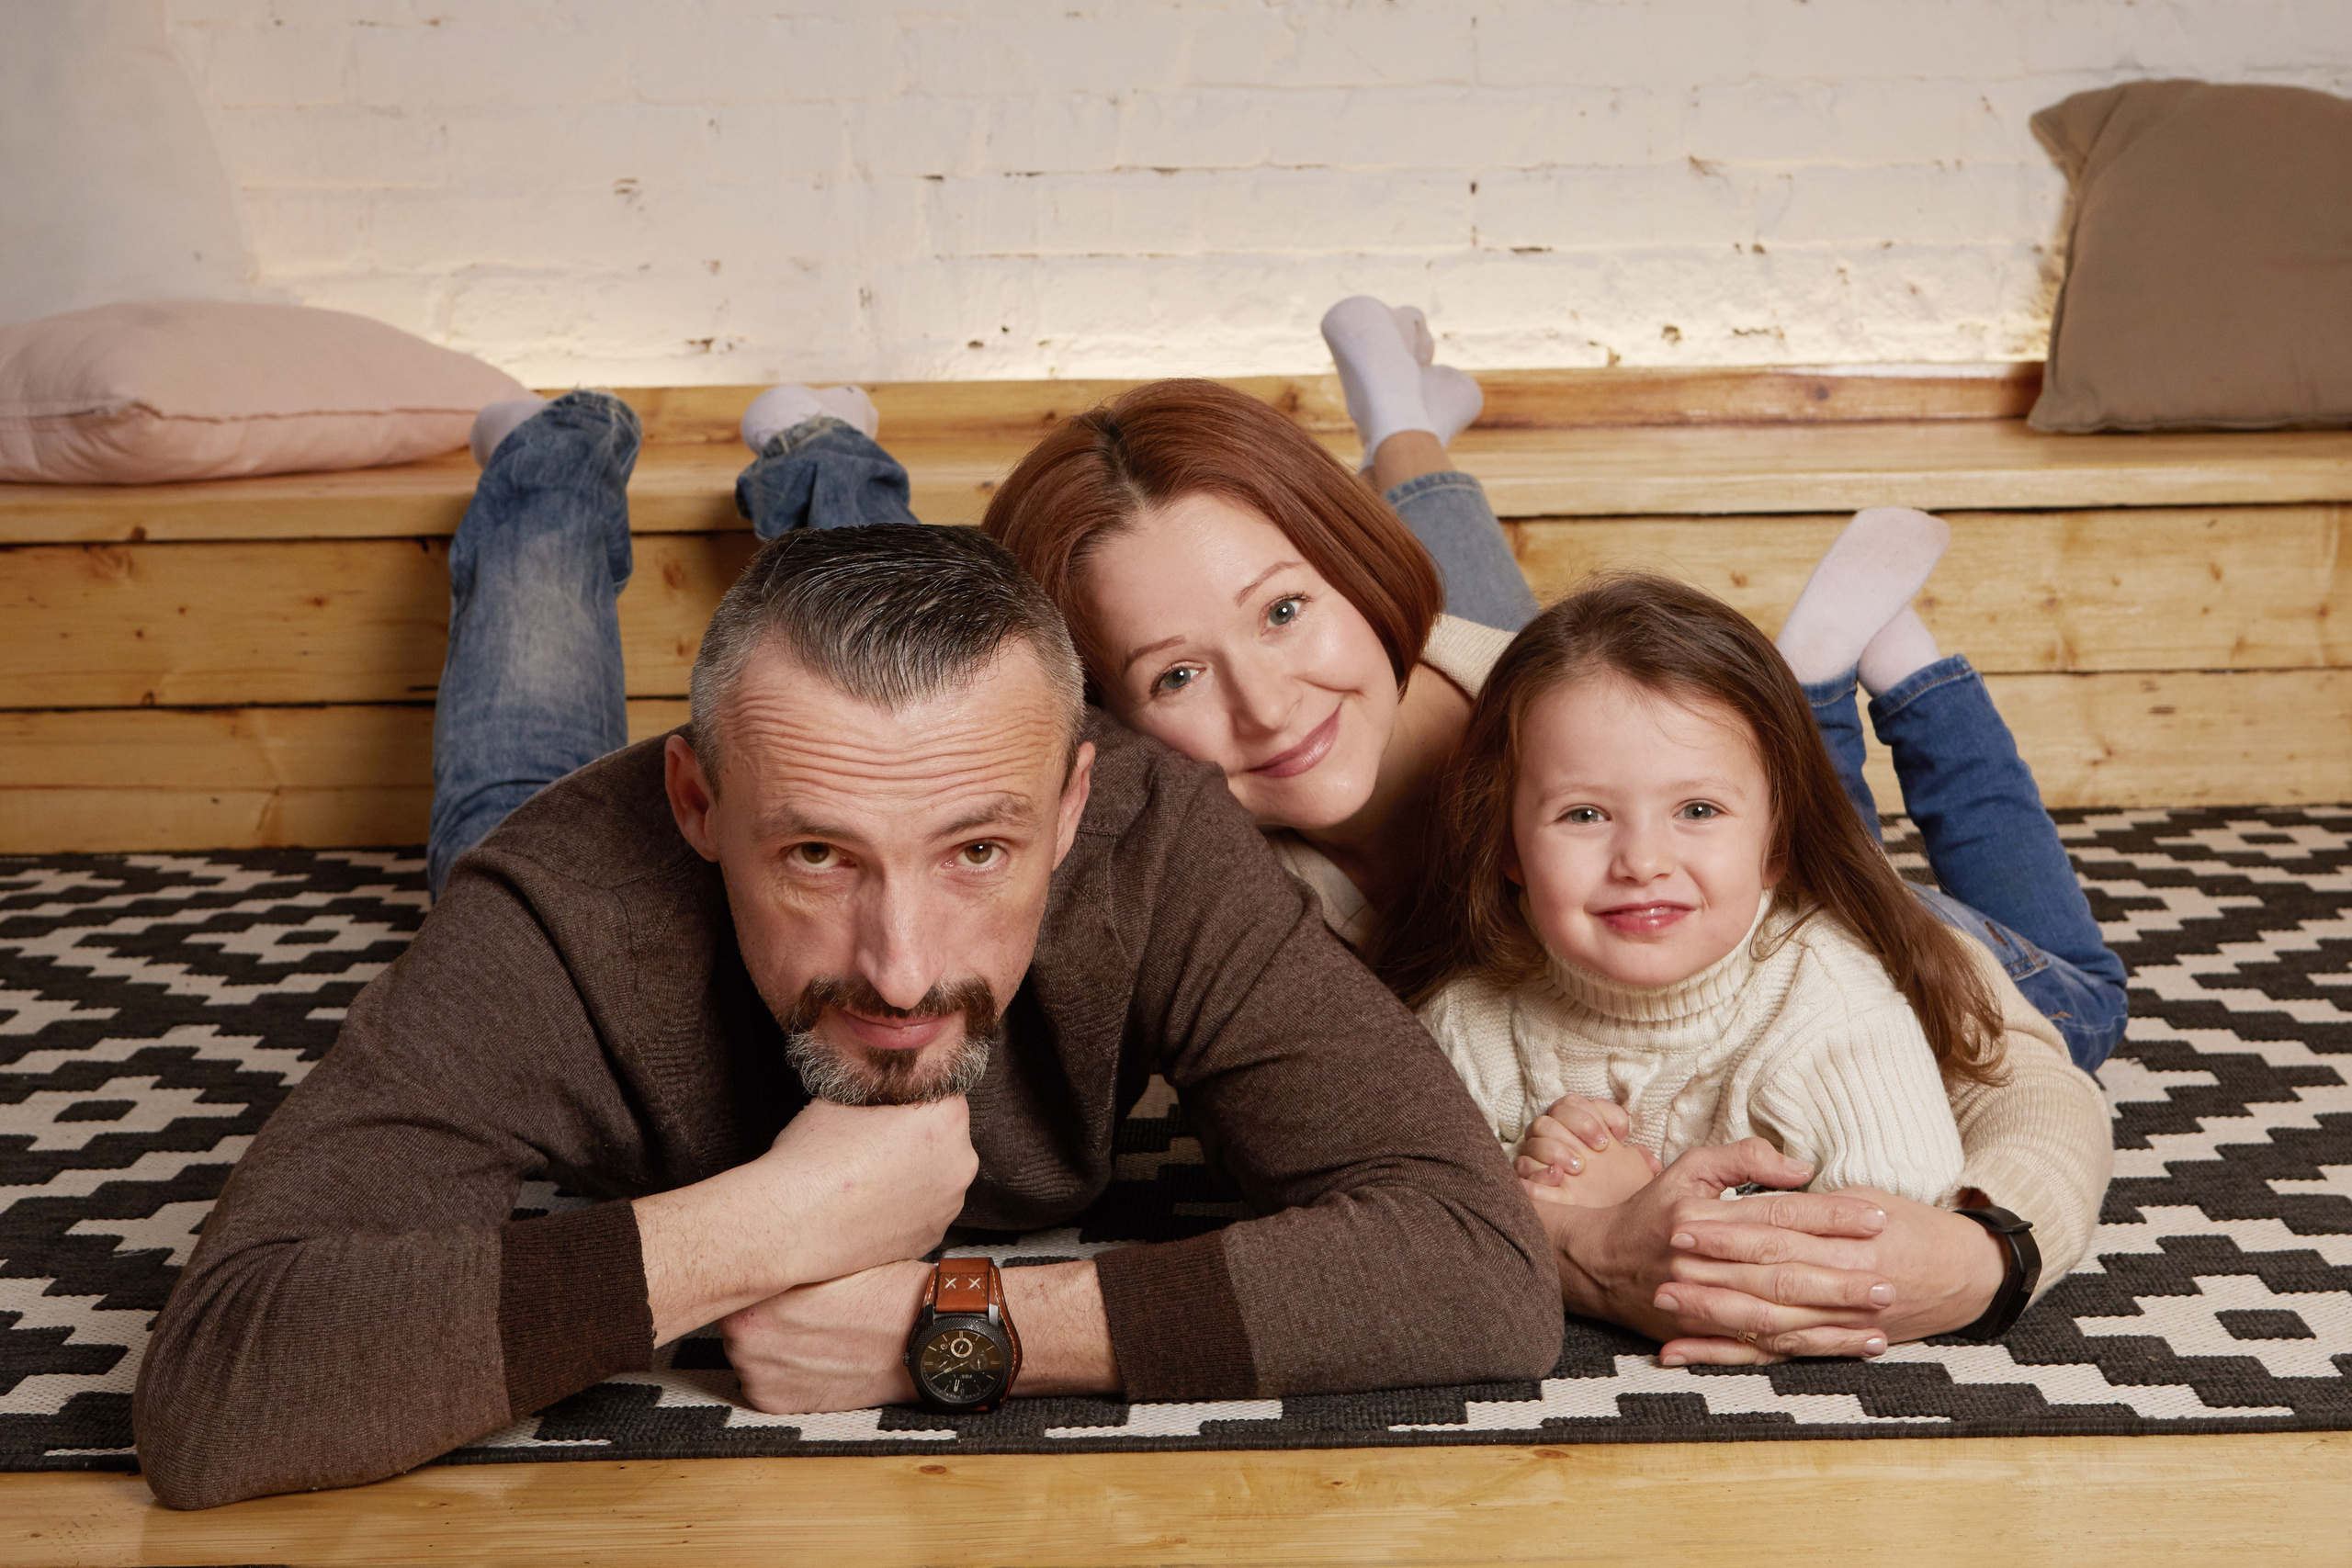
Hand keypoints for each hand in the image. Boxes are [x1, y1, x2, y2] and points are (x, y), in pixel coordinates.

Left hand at [725, 1258, 930, 1413]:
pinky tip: (814, 1349)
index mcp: (753, 1301)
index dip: (757, 1274)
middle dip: (762, 1307)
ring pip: (747, 1347)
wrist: (923, 1338)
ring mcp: (758, 1377)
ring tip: (812, 1324)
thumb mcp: (829, 1252)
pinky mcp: (774, 1402)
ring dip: (769, 1338)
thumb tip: (757, 1249)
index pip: (733, 1280)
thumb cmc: (886, 1290)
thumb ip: (785, 1256)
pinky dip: (781, 1367)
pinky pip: (763, 1377)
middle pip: (736, 1315)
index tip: (776, 1271)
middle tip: (800, 1298)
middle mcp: (745, 1344)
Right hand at [758, 1097, 977, 1285]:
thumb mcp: (845, 1099)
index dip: (913, 1098)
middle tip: (878, 1141)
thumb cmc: (814, 1159)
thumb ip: (879, 1091)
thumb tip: (883, 1088)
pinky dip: (905, 1206)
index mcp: (945, 1120)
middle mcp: (959, 1164)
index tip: (891, 1107)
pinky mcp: (931, 1238)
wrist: (791, 1223)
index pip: (943, 1093)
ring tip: (871, 1176)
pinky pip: (925, 1210)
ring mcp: (948, 1206)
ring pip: (937, 1176)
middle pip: (946, 1137)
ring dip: (914, 1173)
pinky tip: (872, 1203)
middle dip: (919, 1137)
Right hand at [1515, 1096, 1662, 1206]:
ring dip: (1556, 1149)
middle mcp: (1558, 1140)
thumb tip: (1653, 1162)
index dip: (1590, 1116)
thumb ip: (1640, 1159)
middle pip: (1553, 1114)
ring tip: (1577, 1169)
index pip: (1574, 1103)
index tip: (1610, 1141)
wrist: (1607, 1231)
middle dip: (1576, 1127)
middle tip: (1596, 1151)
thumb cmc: (1619, 1197)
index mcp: (1579, 1130)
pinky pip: (1521, 1166)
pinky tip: (1557, 1179)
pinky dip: (1538, 1171)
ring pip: (1534, 1135)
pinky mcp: (1529, 1182)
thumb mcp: (1635, 1175)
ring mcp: (1541, 1160)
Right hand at [1537, 1138, 1896, 1352]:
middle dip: (1838, 1278)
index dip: (1829, 1217)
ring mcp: (1700, 1305)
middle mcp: (1701, 1263)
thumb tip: (1801, 1167)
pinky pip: (1762, 1347)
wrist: (1596, 1265)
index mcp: (1702, 1217)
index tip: (1876, 1218)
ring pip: (1775, 1317)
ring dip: (1829, 1322)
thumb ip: (1743, 1157)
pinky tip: (1844, 1347)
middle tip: (1888, 1280)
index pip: (1778, 1215)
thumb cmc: (1651, 1211)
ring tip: (1878, 1320)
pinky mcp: (1702, 1336)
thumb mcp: (1689, 1168)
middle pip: (1781, 1272)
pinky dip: (1806, 1349)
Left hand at [1655, 1184, 2007, 1366]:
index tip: (1683, 1222)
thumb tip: (1773, 1184)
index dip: (1729, 1229)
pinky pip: (1775, 1354)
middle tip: (1664, 1266)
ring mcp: (1840, 1321)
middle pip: (1768, 1278)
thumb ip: (1815, 1196)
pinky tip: (1688, 1355)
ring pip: (1768, 1321)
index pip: (1778, 1232)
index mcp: (1851, 1239)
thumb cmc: (1913, 1226)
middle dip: (1713, 1274)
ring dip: (1714, 1318)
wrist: (1970, 1274)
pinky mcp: (1833, 1344)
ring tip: (1667, 1308)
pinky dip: (1730, 1356)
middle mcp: (1846, 1283)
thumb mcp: (1869, 1193)